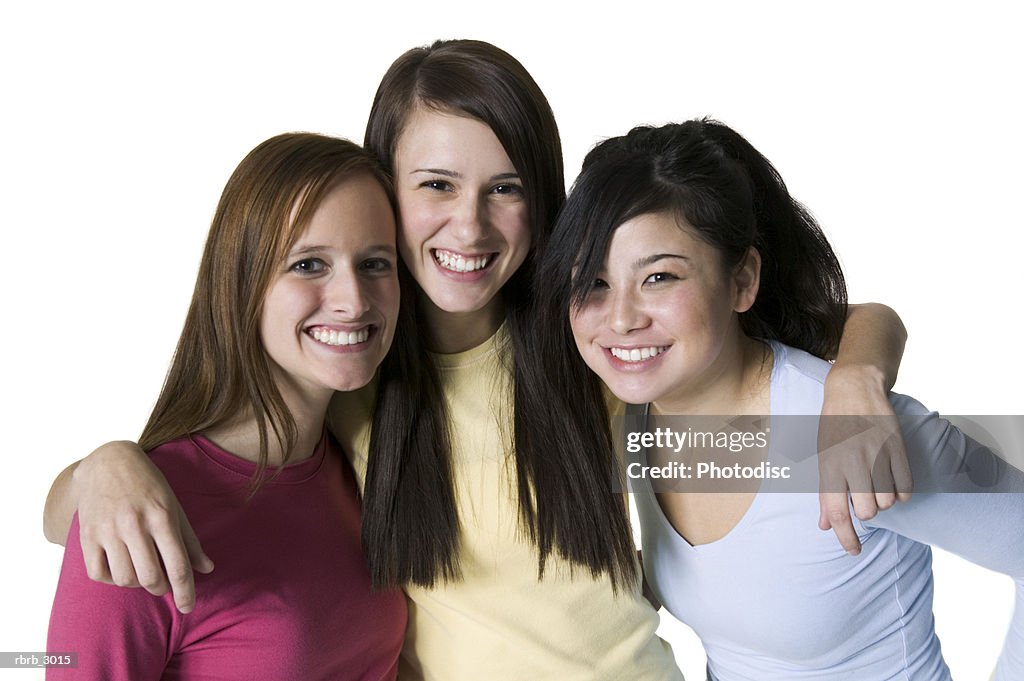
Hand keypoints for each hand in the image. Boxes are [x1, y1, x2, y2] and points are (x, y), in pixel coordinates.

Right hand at [73, 441, 213, 612]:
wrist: (108, 462)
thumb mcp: (174, 506)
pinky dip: (111, 579)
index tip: (188, 607)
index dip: (185, 591)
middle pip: (150, 577)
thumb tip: (208, 569)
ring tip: (142, 572)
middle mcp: (134, 524)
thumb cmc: (148, 485)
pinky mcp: (86, 534)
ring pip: (125, 579)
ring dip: (137, 584)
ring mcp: (108, 530)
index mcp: (162, 516)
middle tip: (162, 584)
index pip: (178, 565)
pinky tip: (120, 568)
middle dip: (160, 588)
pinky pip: (98, 573)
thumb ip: (190, 540)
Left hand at [818, 366, 912, 554]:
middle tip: (864, 498)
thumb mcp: (822, 457)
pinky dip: (901, 493)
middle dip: (867, 512)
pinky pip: (906, 487)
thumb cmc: (833, 427)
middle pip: (867, 511)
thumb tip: (824, 526)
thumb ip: (825, 493)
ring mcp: (877, 455)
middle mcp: (853, 462)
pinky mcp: (897, 448)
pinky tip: (893, 485)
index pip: (837, 513)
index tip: (853, 551)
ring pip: (888, 501)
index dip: (845, 537)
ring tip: (877, 486)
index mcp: (829, 467)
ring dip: (884, 501)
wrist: (853, 389)